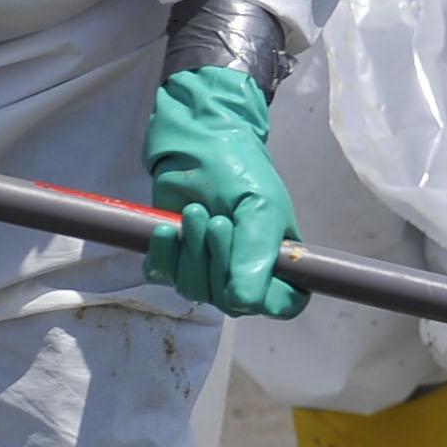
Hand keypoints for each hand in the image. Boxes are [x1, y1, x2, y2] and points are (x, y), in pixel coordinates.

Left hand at [142, 66, 305, 317]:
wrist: (197, 143)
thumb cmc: (239, 169)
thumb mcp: (260, 208)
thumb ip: (257, 254)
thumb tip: (244, 303)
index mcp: (278, 259)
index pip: (282, 303)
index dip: (265, 297)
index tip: (246, 271)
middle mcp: (245, 270)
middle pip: (231, 302)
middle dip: (218, 261)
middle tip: (215, 220)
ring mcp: (208, 267)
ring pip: (196, 291)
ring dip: (191, 253)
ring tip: (194, 213)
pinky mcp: (175, 259)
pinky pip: (164, 277)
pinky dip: (164, 256)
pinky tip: (168, 229)